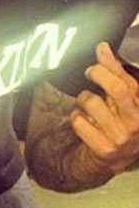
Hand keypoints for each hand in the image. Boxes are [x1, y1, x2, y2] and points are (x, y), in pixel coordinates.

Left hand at [70, 42, 138, 173]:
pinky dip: (76, 117)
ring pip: (91, 102)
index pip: (128, 80)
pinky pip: (79, 121)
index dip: (112, 62)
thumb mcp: (121, 98)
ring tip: (87, 104)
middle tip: (89, 72)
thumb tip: (103, 48)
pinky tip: (83, 121)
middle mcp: (136, 123)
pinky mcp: (104, 149)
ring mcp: (121, 138)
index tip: (101, 48)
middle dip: (97, 73)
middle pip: (116, 88)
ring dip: (82, 99)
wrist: (111, 160)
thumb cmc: (116, 122)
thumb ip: (115, 74)